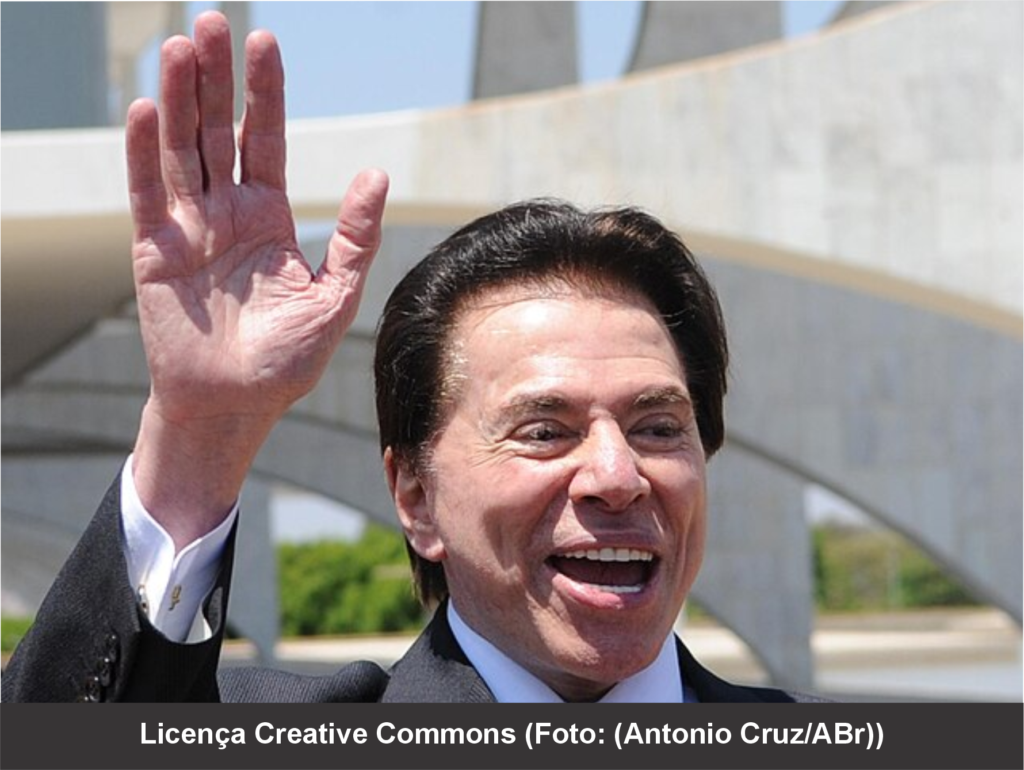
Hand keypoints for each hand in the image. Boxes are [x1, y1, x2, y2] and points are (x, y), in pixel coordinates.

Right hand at [126, 12, 387, 545]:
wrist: (233, 406)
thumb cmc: (286, 361)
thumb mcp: (334, 297)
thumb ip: (354, 238)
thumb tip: (377, 172)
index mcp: (270, 217)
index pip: (267, 141)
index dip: (265, 94)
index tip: (265, 45)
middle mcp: (227, 212)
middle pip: (218, 132)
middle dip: (215, 80)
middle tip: (212, 22)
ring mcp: (189, 228)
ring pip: (181, 151)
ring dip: (178, 100)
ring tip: (179, 48)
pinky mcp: (154, 250)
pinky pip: (147, 195)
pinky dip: (144, 154)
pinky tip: (146, 110)